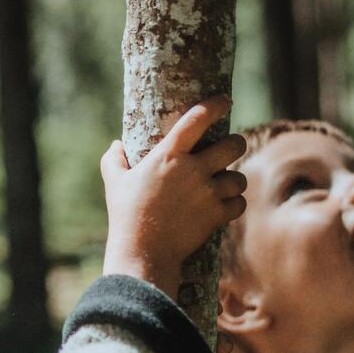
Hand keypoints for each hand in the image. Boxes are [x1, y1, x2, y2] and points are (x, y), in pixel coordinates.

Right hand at [101, 97, 247, 299]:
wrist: (143, 252)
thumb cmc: (125, 215)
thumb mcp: (114, 183)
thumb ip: (114, 160)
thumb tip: (116, 145)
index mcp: (168, 155)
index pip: (197, 119)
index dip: (214, 105)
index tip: (224, 100)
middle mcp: (192, 170)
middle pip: (233, 145)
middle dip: (236, 144)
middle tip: (230, 148)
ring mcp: (207, 193)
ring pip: (239, 177)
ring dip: (233, 180)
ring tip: (224, 184)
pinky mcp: (216, 216)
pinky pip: (238, 204)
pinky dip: (233, 205)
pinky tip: (224, 206)